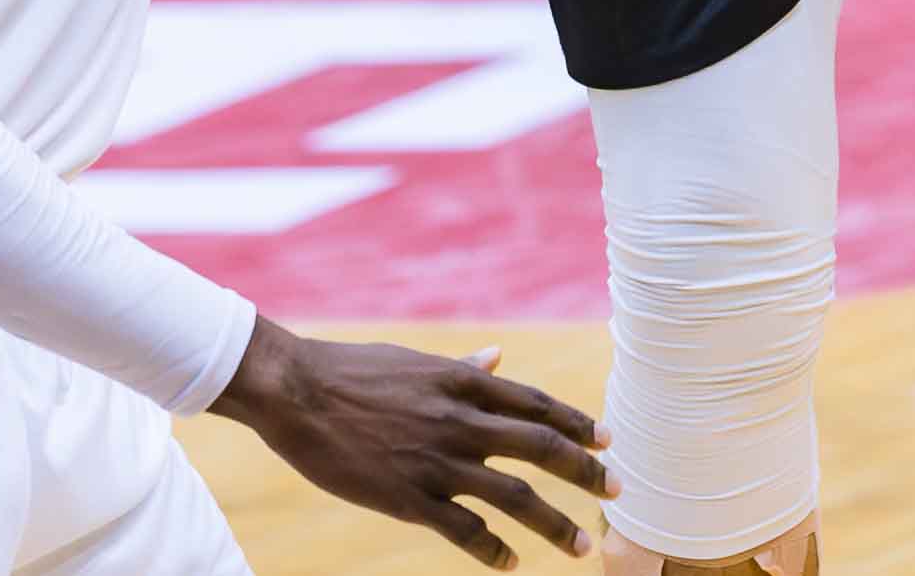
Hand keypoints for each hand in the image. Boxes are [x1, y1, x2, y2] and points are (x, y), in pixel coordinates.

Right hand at [212, 319, 612, 569]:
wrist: (297, 392)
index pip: (535, 403)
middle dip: (584, 471)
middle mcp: (459, 418)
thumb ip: (462, 369)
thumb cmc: (354, 372)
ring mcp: (437, 460)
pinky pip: (465, 530)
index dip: (576, 423)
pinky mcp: (410, 497)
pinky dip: (494, 550)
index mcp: (461, 381)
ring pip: (513, 494)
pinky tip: (511, 564)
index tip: (608, 441)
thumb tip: (499, 359)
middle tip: (618, 492)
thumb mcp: (416, 362)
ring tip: (584, 545)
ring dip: (555, 523)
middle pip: (539, 446)